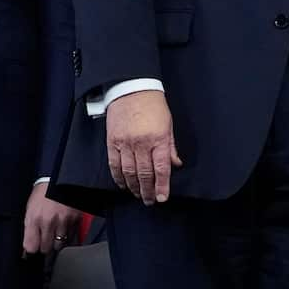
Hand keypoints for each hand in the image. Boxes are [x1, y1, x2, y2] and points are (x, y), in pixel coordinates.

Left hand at [22, 182, 81, 255]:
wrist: (61, 178)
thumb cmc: (44, 192)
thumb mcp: (30, 208)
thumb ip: (29, 228)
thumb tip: (28, 246)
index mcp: (35, 218)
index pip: (31, 247)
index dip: (32, 248)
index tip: (34, 246)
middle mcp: (49, 222)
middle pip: (46, 248)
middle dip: (44, 246)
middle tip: (45, 239)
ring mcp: (63, 221)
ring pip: (59, 245)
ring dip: (56, 242)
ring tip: (55, 234)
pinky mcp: (75, 219)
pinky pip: (71, 237)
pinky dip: (67, 236)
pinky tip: (64, 230)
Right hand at [106, 89, 182, 204]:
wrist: (131, 88)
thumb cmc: (153, 105)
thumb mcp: (168, 124)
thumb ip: (171, 146)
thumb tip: (175, 164)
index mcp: (159, 138)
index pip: (161, 168)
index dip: (162, 186)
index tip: (162, 198)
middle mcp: (142, 143)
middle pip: (144, 174)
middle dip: (148, 191)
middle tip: (150, 201)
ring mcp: (125, 143)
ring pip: (128, 172)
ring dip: (134, 187)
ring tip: (138, 195)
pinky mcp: (112, 142)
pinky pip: (114, 165)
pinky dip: (118, 177)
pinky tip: (123, 184)